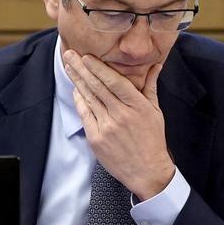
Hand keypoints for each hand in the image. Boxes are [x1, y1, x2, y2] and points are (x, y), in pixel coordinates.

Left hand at [63, 50, 175, 200]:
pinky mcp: (96, 139)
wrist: (147, 171)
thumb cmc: (153, 140)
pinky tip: (75, 89)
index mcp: (137, 106)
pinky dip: (79, 100)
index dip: (99, 68)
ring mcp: (107, 127)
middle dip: (81, 68)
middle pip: (97, 87)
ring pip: (89, 98)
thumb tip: (155, 66)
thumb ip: (150, 87)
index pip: (115, 82)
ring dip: (77, 81)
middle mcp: (121, 115)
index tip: (87, 56)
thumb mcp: (155, 112)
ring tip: (68, 66)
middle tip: (69, 53)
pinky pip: (85, 115)